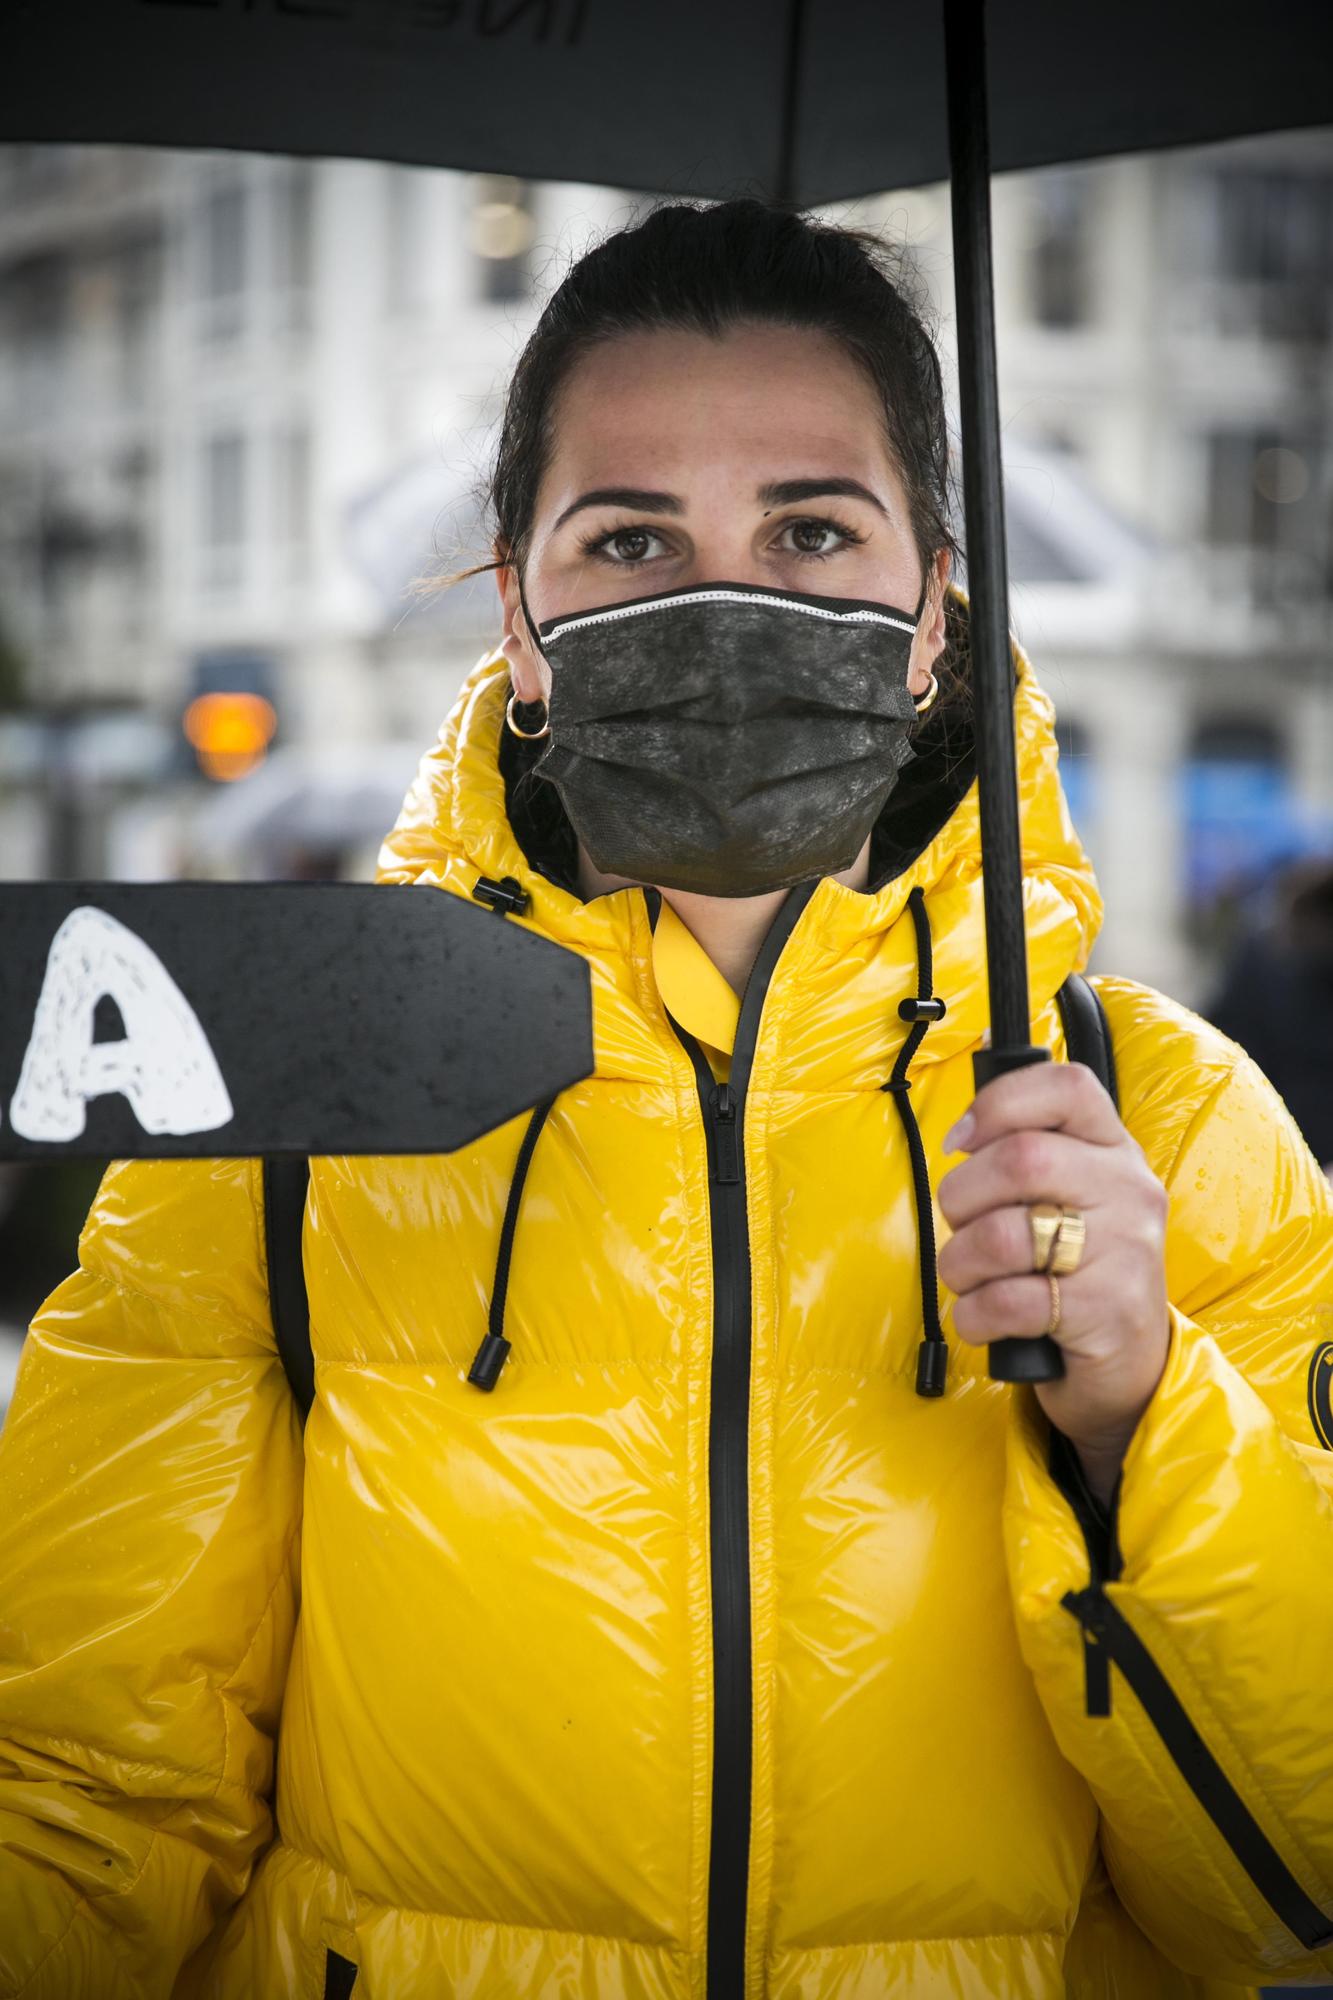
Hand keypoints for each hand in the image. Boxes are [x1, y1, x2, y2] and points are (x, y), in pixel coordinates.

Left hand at [937, 1062, 1170, 1504]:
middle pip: (1021, 1159)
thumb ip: (1031, 1149)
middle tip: (961, 1223)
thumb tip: (969, 1111)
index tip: (963, 1142)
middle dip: (963, 1195)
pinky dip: (974, 1314)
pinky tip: (985, 1318)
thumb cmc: (1079, 1271)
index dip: (999, 1103)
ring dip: (961, 1261)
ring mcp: (1123, 1252)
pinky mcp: (1104, 1313)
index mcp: (1115, 1150)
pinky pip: (1007, 1301)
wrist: (1132, 1368)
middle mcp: (1128, 1191)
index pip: (1066, 1086)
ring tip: (971, 1277)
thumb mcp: (1071, 1197)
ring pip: (1005, 1234)